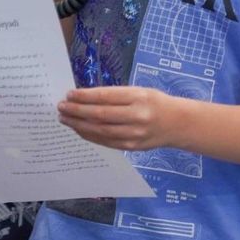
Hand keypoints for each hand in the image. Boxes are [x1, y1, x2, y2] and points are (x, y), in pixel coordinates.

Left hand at [58, 85, 178, 151]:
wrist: (177, 124)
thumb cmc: (155, 102)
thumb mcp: (139, 91)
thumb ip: (116, 96)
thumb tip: (85, 98)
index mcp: (139, 97)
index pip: (106, 96)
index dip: (85, 96)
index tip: (69, 94)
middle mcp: (137, 116)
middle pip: (100, 115)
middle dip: (77, 111)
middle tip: (61, 107)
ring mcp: (134, 134)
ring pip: (100, 131)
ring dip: (79, 125)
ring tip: (65, 119)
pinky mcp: (131, 147)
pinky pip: (106, 142)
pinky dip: (90, 136)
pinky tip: (79, 130)